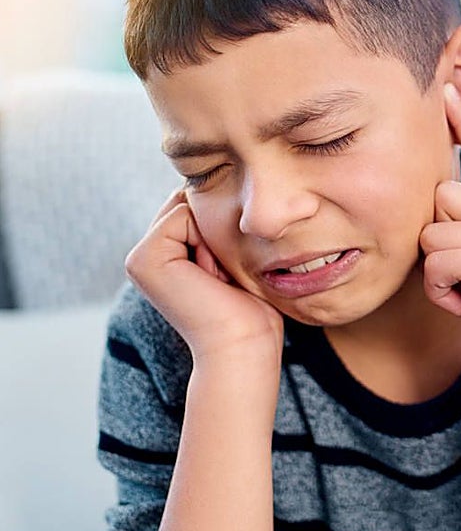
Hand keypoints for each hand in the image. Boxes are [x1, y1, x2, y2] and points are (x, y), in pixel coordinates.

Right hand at [125, 190, 283, 368]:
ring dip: (215, 237)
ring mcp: (139, 256)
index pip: (197, 205)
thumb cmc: (251, 307)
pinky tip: (209, 278)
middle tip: (224, 276)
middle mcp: (146, 254)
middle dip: (218, 229)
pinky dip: (207, 241)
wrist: (244, 345)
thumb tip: (217, 185)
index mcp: (165, 253)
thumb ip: (217, 225)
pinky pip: (183, 215)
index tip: (229, 272)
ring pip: (188, 206)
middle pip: (191, 201)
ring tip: (217, 278)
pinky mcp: (141, 259)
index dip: (225, 227)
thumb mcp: (235, 256)